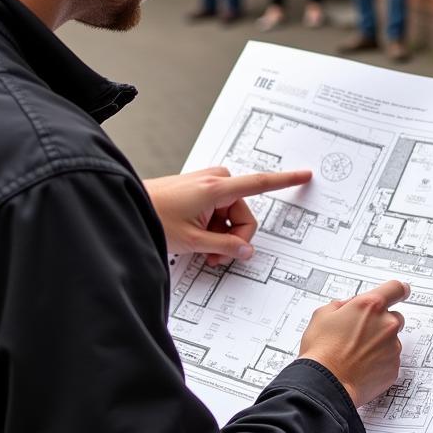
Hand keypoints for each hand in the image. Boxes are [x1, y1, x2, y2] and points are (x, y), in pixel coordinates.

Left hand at [144, 166, 311, 265]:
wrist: (127, 206)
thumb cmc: (153, 217)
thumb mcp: (193, 241)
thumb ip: (225, 246)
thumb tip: (247, 251)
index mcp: (217, 188)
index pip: (260, 183)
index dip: (285, 181)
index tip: (305, 175)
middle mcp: (214, 180)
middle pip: (243, 213)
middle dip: (234, 237)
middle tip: (214, 256)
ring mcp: (205, 183)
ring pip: (230, 214)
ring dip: (221, 235)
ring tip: (201, 250)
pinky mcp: (197, 189)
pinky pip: (217, 210)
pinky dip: (212, 227)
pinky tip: (196, 239)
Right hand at [300, 279, 409, 406]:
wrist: (326, 384)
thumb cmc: (322, 350)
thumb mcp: (322, 315)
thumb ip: (341, 305)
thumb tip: (347, 306)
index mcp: (370, 306)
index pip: (395, 288)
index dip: (398, 290)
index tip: (401, 291)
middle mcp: (386, 324)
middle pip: (395, 317)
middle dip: (381, 322)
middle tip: (361, 333)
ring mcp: (392, 348)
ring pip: (391, 340)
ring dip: (379, 344)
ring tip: (356, 354)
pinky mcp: (393, 368)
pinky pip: (390, 360)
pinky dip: (379, 362)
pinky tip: (361, 367)